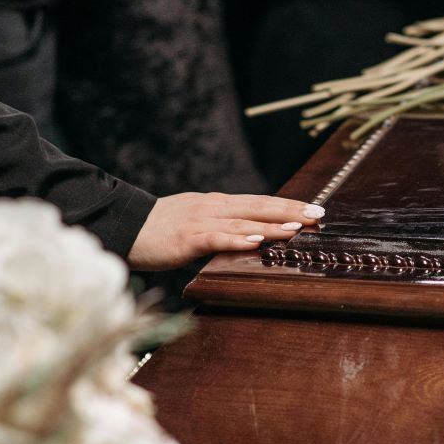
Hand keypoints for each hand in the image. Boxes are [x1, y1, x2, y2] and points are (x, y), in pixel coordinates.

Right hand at [127, 193, 326, 270]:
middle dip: (290, 210)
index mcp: (217, 204)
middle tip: (319, 214)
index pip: (260, 202)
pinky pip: (216, 238)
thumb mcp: (196, 222)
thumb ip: (222, 225)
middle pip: (258, 207)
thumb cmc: (160, 230)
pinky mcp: (186, 238)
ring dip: (271, 225)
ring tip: (297, 228)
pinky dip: (237, 239)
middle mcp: (213, 208)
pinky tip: (256, 241)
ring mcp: (200, 222)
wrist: (124, 227)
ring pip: (242, 222)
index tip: (315, 207)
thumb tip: (250, 233)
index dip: (288, 204)